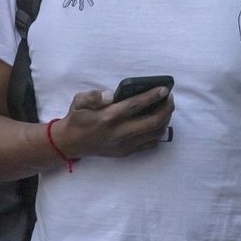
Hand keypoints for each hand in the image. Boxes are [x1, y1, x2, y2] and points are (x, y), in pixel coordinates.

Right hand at [51, 87, 173, 159]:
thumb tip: (111, 95)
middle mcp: (119, 133)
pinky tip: (159, 121)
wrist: (71, 143)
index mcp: (108, 117)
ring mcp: (125, 144)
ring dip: (165, 119)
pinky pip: (151, 143)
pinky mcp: (127, 151)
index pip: (136, 105)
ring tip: (166, 107)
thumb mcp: (79, 101)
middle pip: (152, 121)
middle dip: (166, 108)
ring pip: (155, 133)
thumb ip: (94, 96)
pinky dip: (159, 131)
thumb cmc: (78, 118)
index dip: (153, 96)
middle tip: (169, 97)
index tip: (164, 89)